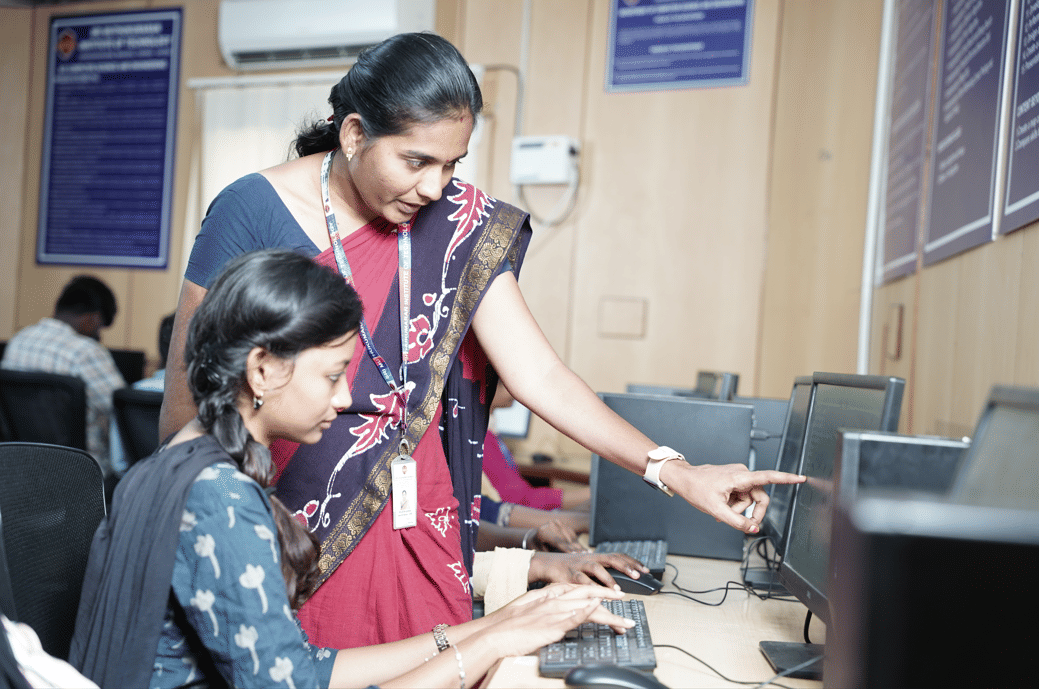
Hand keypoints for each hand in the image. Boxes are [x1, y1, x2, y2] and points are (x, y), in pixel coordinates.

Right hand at [481, 583, 632, 656]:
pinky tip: (599, 609)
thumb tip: (553, 609)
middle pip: (587, 593)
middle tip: (623, 598)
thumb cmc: (506, 624)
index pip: (577, 588)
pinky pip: (574, 616)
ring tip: (624, 621)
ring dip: (608, 613)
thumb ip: (542, 604)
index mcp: (547, 594)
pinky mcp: (552, 626)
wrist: (494, 633)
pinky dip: (588, 611)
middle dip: (608, 595)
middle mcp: (553, 599)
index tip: (609, 592)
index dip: (595, 589)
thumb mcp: (526, 607)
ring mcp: (554, 611)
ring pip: (587, 606)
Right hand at [528, 552, 648, 589]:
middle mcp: (590, 558)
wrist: (547, 563)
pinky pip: (581, 581)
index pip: (618, 556)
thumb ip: (602, 576)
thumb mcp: (587, 568)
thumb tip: (619, 588)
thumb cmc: (570, 569)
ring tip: (618, 590)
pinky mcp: (569, 574)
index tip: (646, 570)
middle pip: (611, 558)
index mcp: (597, 557)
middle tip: (638, 576)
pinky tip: (597, 595)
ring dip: (608, 579)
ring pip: (596, 568)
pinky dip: (590, 587)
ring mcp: (580, 565)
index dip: (633, 562)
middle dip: (626, 567)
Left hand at [532, 520, 588, 552]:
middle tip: (584, 556)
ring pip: (571, 536)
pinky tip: (584, 550)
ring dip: (579, 546)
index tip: (575, 555)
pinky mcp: (564, 525)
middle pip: (565, 539)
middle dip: (575, 548)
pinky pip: (573, 535)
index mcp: (543, 532)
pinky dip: (579, 543)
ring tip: (587, 554)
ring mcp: (558, 524)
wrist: (534, 536)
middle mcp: (551, 525)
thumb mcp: (540, 552)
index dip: (567, 548)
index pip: (557, 541)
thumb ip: (550, 556)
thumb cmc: (536, 547)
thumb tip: (562, 562)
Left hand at [661, 461, 804, 533]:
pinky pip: (741, 495)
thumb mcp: (716, 510)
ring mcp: (738, 476)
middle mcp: (741, 473)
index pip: (768, 477)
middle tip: (742, 524)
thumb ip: (736, 521)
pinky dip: (734, 504)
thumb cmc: (697, 489)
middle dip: (751, 512)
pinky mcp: (734, 479)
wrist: (684, 479)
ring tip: (722, 512)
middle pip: (759, 497)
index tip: (800, 478)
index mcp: (739, 477)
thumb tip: (752, 529)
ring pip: (749, 498)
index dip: (786, 479)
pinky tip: (722, 506)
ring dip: (738, 509)